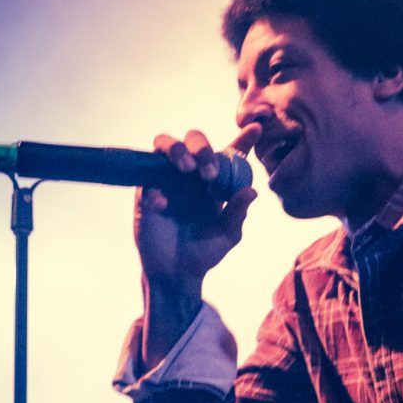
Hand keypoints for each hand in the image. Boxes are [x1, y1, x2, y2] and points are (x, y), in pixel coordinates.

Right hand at [134, 127, 258, 293]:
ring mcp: (167, 179)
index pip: (230, 154)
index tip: (256, 129)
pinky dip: (156, 189)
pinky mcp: (146, 192)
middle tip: (209, 172)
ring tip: (187, 169)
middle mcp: (191, 174)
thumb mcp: (228, 235)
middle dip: (202, 148)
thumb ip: (238, 212)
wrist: (176, 273)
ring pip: (165, 143)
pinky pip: (147, 178)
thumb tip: (251, 191)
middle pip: (194, 140)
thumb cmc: (204, 252)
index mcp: (215, 181)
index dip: (244, 139)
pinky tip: (163, 206)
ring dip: (177, 149)